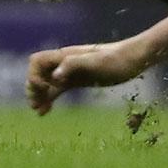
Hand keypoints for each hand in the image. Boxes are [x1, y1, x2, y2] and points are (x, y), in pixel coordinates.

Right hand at [26, 42, 146, 113]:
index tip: (44, 89)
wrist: (133, 59)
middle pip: (38, 72)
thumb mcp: (95, 62)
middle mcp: (64, 62)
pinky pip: (58, 88)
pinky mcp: (79, 80)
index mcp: (65, 55)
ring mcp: (71, 71)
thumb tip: (54, 77)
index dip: (34, 75)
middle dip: (33, 87)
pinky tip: (47, 110)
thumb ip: (73, 65)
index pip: (37, 61)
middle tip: (37, 104)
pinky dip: (50, 98)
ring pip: (47, 82)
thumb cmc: (115, 60)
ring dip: (40, 95)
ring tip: (38, 111)